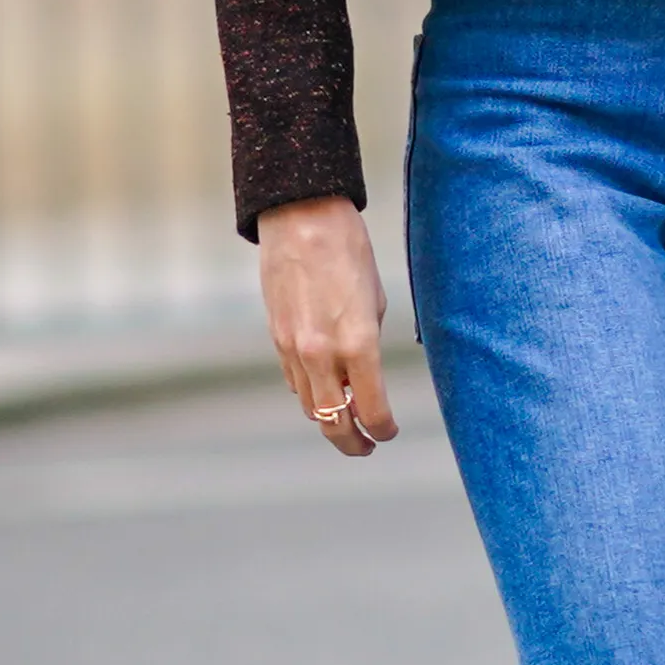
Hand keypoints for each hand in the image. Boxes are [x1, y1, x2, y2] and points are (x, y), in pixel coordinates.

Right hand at [258, 198, 396, 457]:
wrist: (302, 218)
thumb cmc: (349, 252)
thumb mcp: (375, 301)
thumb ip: (367, 347)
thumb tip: (360, 379)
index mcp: (358, 344)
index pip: (371, 411)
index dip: (383, 430)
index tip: (388, 432)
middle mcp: (322, 354)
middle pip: (334, 423)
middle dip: (352, 443)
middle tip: (366, 446)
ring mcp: (293, 349)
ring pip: (310, 406)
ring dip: (329, 419)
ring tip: (346, 421)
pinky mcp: (276, 338)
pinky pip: (294, 380)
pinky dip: (311, 391)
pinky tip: (325, 387)